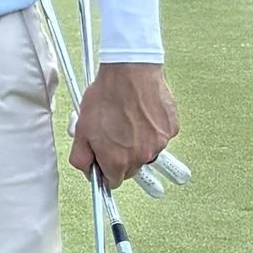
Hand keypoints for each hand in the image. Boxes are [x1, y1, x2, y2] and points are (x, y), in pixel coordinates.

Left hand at [71, 61, 178, 185]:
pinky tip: (141, 113)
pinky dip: (151, 129)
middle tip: (112, 134)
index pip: (112, 181)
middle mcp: (141, 157)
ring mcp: (159, 143)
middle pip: (130, 168)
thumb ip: (81, 156)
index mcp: (117, 161)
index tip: (102, 158)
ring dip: (137, 142)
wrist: (130, 71)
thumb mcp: (81, 128)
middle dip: (120, 156)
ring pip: (146, 152)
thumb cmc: (105, 97)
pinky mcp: (171, 129)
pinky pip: (159, 137)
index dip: (105, 169)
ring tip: (126, 119)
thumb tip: (87, 170)